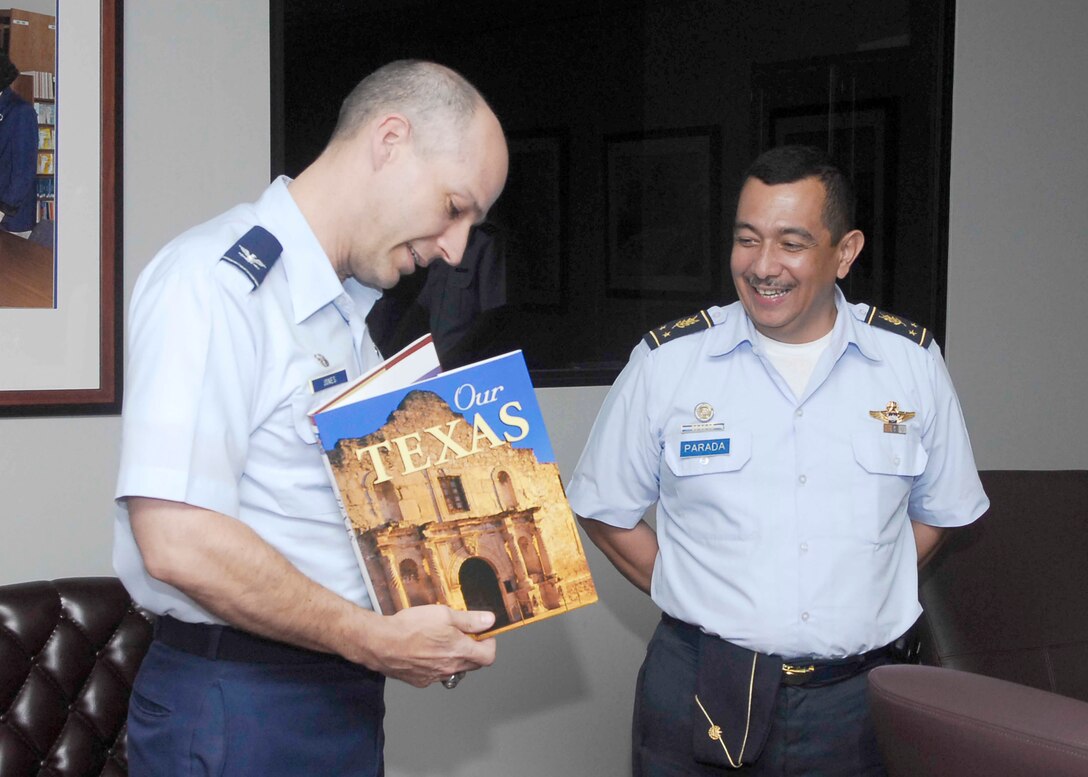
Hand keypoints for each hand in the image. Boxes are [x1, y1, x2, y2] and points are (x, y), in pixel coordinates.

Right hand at [356, 605, 496, 687]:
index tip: (483, 634)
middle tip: (462, 634)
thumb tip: (489, 621)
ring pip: (455, 669)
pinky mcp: (421, 681)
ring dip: (455, 657)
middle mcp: (450, 667)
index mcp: (460, 651)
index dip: (489, 644)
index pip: (489, 656)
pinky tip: (425, 650)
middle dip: (473, 649)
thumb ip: (469, 620)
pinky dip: (437, 663)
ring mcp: (435, 676)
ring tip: (441, 640)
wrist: (381, 643)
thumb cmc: (410, 627)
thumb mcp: (443, 614)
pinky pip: (437, 674)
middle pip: (474, 664)